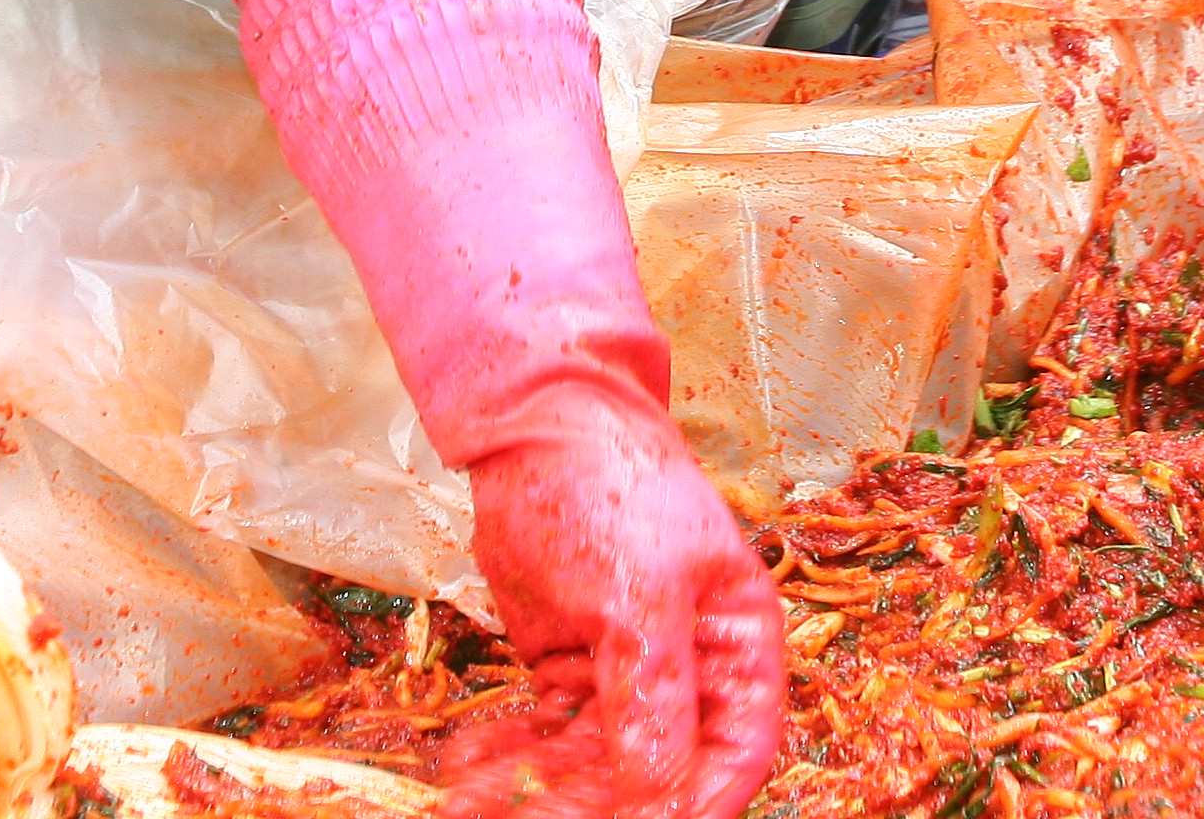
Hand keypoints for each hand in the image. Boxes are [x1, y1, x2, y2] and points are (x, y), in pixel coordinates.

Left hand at [443, 378, 784, 818]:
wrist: (533, 424)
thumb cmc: (612, 487)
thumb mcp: (641, 598)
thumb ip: (656, 702)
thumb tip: (662, 805)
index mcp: (736, 645)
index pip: (736, 750)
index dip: (700, 804)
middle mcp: (688, 670)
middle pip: (653, 769)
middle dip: (594, 808)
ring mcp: (624, 673)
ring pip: (589, 763)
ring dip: (536, 792)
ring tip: (467, 808)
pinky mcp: (567, 668)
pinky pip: (543, 736)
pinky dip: (509, 759)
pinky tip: (467, 772)